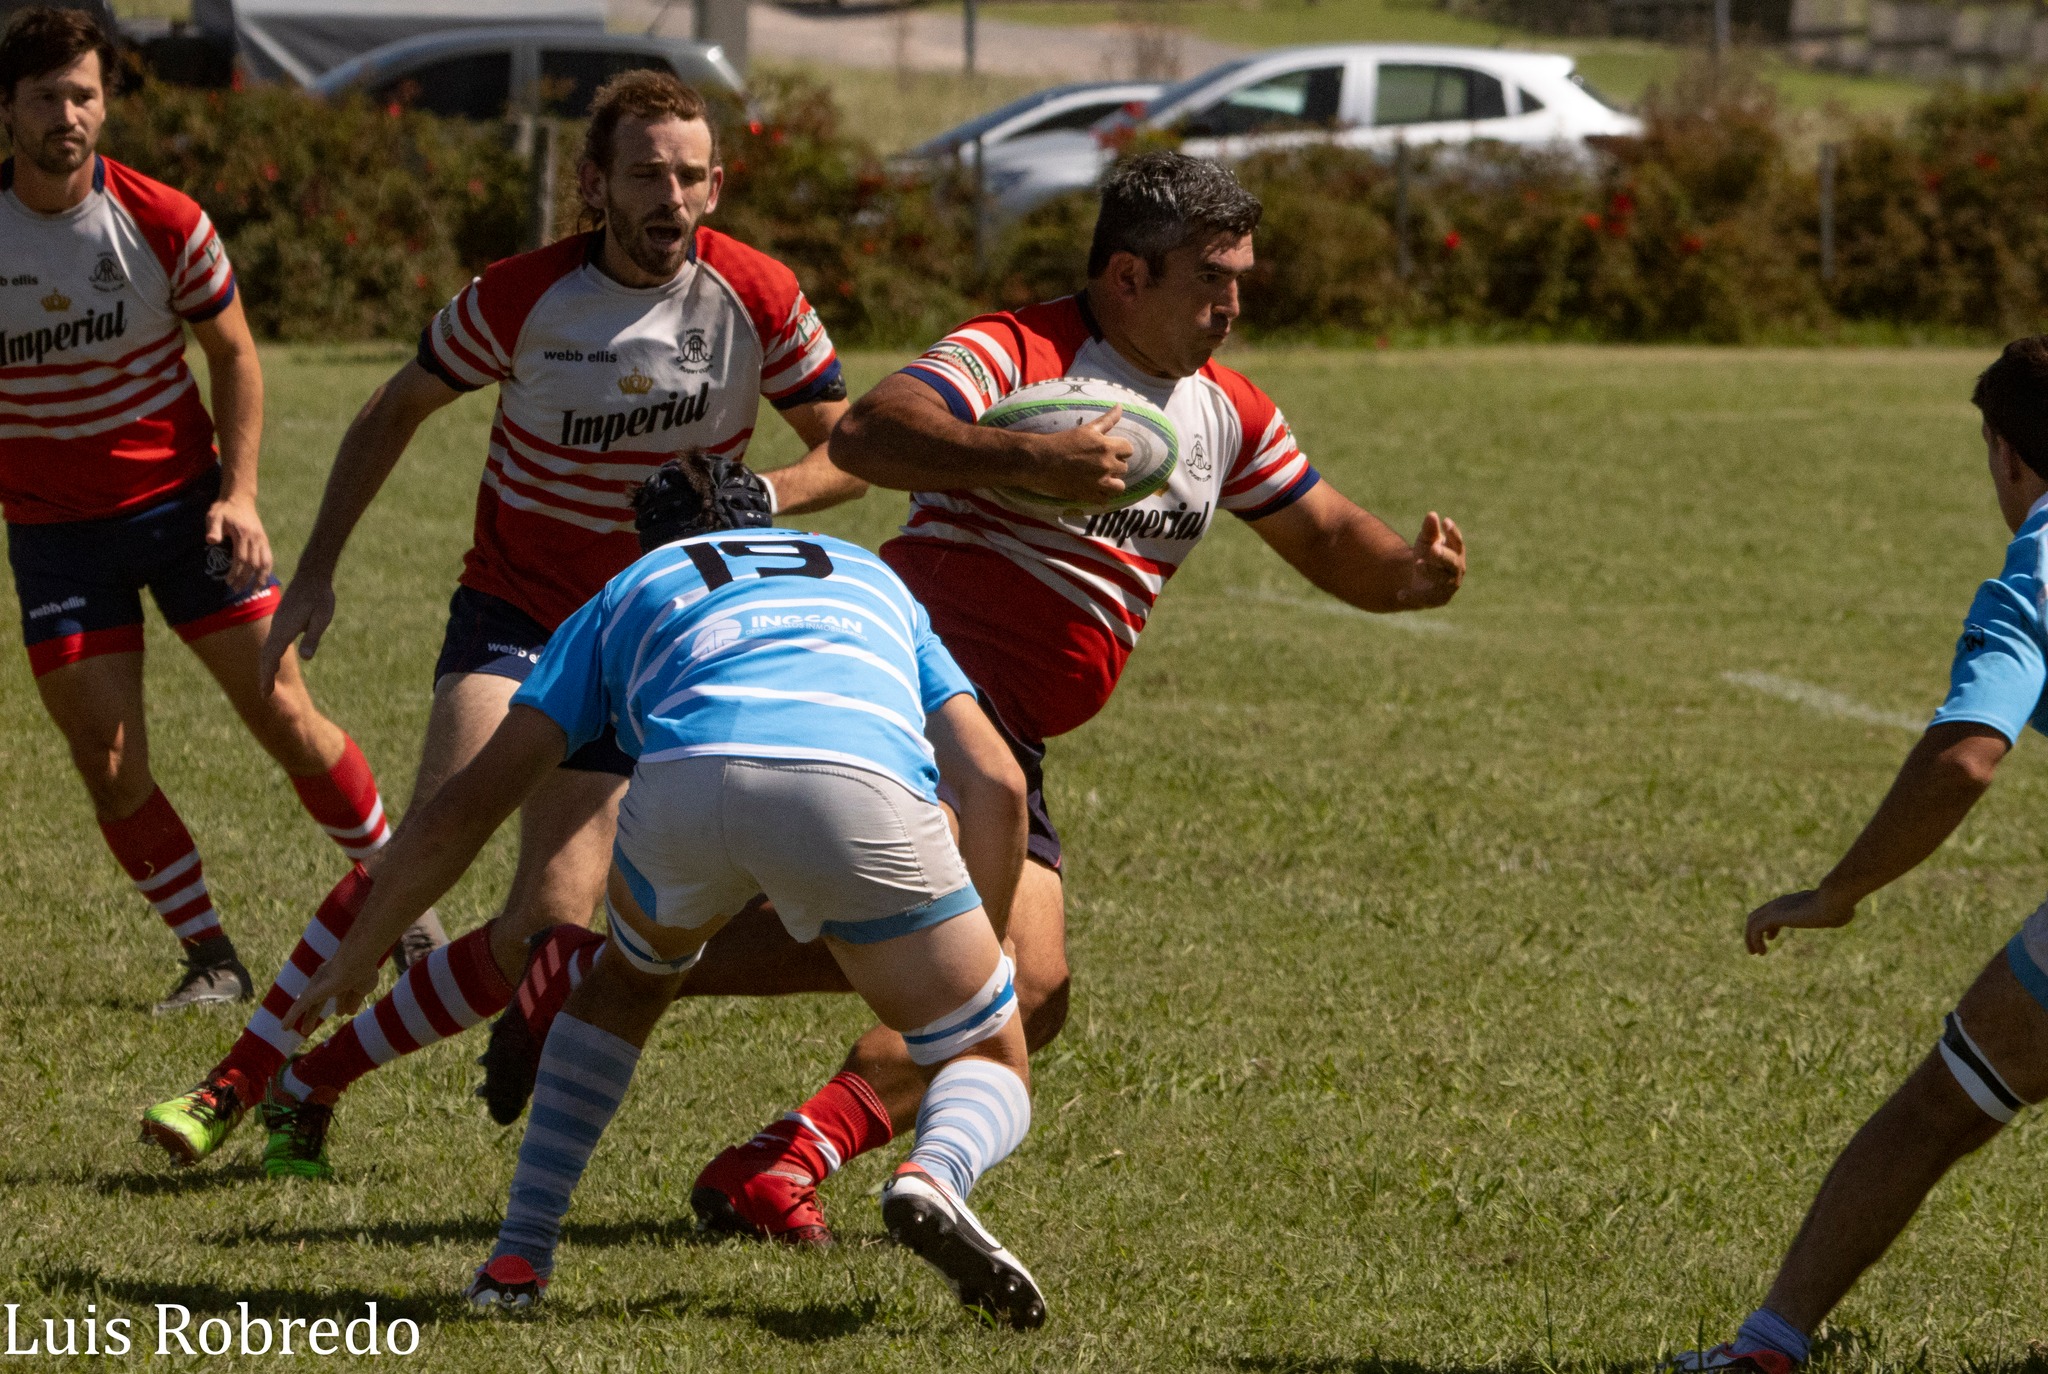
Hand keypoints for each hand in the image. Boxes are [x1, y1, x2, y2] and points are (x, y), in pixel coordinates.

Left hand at [204, 496, 273, 594]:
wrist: (240, 498)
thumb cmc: (224, 509)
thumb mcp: (214, 515)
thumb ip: (213, 528)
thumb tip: (211, 541)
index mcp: (243, 534)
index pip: (241, 558)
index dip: (236, 572)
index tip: (228, 582)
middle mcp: (256, 539)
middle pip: (253, 564)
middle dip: (246, 579)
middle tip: (236, 590)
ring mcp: (262, 540)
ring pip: (265, 563)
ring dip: (260, 578)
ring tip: (254, 590)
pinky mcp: (264, 540)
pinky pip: (269, 558)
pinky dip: (267, 570)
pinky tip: (263, 579)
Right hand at [260, 574, 336, 694]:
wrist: (312, 577)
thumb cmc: (320, 597)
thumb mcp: (322, 618)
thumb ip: (312, 637)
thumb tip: (306, 658)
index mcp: (284, 630)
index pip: (271, 657)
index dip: (267, 676)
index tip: (266, 693)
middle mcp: (277, 628)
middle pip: (266, 656)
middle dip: (265, 676)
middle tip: (265, 695)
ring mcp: (278, 624)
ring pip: (268, 649)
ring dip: (267, 667)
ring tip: (268, 684)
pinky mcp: (281, 621)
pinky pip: (272, 642)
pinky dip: (270, 656)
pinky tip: (273, 662)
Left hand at [280, 949, 379, 1035]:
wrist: (357, 959)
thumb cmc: (363, 972)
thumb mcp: (363, 989)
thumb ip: (354, 1000)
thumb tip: (349, 1012)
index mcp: (342, 979)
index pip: (340, 993)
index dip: (341, 1003)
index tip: (340, 1013)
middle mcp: (327, 980)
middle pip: (319, 1001)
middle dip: (314, 1014)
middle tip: (308, 1028)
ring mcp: (318, 985)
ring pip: (307, 1003)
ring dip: (305, 1016)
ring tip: (291, 1029)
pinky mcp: (311, 992)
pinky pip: (298, 1006)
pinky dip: (291, 1017)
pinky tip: (284, 1027)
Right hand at [1018, 408, 1132, 505]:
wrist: (1041, 461)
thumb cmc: (1062, 442)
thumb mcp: (1086, 429)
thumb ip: (1107, 420)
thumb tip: (1121, 406)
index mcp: (1106, 446)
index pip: (1128, 449)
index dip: (1120, 450)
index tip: (1109, 451)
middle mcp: (1106, 464)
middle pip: (1124, 467)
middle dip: (1114, 465)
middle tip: (1099, 463)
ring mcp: (1099, 482)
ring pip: (1119, 486)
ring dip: (1112, 482)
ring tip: (1100, 478)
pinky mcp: (1090, 495)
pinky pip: (1106, 499)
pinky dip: (1101, 495)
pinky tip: (1092, 488)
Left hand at [1396, 512, 1464, 607]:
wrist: (1419, 579)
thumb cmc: (1427, 554)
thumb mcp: (1425, 541)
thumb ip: (1429, 530)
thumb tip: (1431, 514)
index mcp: (1456, 552)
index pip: (1457, 542)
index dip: (1453, 533)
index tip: (1445, 521)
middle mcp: (1456, 569)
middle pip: (1452, 562)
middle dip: (1443, 555)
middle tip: (1434, 548)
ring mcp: (1448, 586)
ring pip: (1441, 579)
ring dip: (1430, 572)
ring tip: (1418, 563)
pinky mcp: (1436, 599)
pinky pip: (1425, 598)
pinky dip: (1412, 596)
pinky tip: (1400, 594)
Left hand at [1745, 887, 1856, 954]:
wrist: (1836, 899)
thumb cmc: (1841, 907)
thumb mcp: (1838, 911)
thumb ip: (1836, 913)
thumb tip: (1846, 914)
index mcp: (1793, 902)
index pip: (1772, 911)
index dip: (1769, 925)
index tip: (1770, 937)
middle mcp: (1781, 903)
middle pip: (1757, 915)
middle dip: (1753, 932)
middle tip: (1757, 949)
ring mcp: (1776, 908)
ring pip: (1752, 922)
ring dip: (1750, 938)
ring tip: (1756, 953)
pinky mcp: (1775, 915)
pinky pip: (1755, 929)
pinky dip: (1753, 940)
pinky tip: (1762, 952)